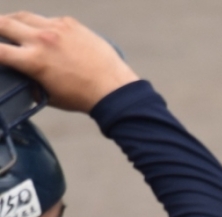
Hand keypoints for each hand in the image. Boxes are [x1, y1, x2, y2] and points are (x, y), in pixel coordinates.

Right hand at [0, 13, 137, 112]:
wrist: (113, 89)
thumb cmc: (80, 97)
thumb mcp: (47, 94)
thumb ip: (28, 81)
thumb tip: (19, 76)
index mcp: (33, 61)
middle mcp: (42, 40)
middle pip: (4, 23)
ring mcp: (56, 28)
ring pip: (23, 16)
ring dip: (12, 20)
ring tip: (9, 25)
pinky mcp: (70, 23)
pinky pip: (46, 18)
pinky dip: (38, 23)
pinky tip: (38, 30)